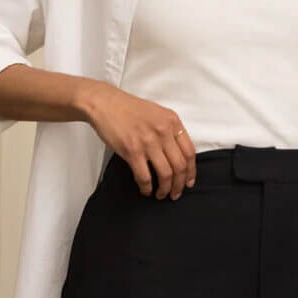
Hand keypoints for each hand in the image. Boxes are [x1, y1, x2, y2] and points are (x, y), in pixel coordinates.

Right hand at [82, 82, 196, 199]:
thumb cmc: (130, 108)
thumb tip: (177, 154)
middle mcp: (163, 131)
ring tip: (161, 194)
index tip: (188, 182)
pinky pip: (144, 176)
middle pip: (180, 166)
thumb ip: (169, 130)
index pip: (189, 152)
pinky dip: (147, 187)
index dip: (191, 171)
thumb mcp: (158, 113)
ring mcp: (148, 142)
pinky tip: (146, 190)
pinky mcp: (132, 151)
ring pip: (165, 174)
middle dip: (179, 184)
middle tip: (175, 193)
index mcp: (172, 121)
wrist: (106, 103)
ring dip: (165, 189)